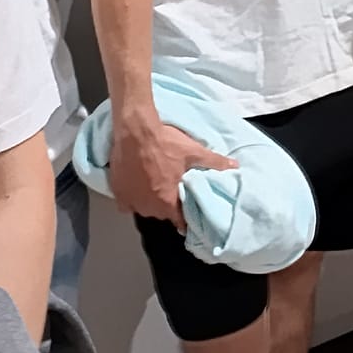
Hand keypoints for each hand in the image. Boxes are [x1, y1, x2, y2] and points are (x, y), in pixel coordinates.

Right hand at [110, 115, 238, 229]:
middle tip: (172, 189)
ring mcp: (131, 201)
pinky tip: (137, 186)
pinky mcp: (118, 192)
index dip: (185, 217)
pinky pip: (127, 203)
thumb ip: (214, 162)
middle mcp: (148, 207)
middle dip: (168, 205)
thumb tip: (234, 166)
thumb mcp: (194, 152)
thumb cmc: (165, 143)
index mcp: (167, 202)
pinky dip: (132, 198)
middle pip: (162, 214)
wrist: (136, 131)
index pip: (180, 221)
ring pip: (144, 209)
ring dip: (150, 201)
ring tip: (156, 184)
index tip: (188, 212)